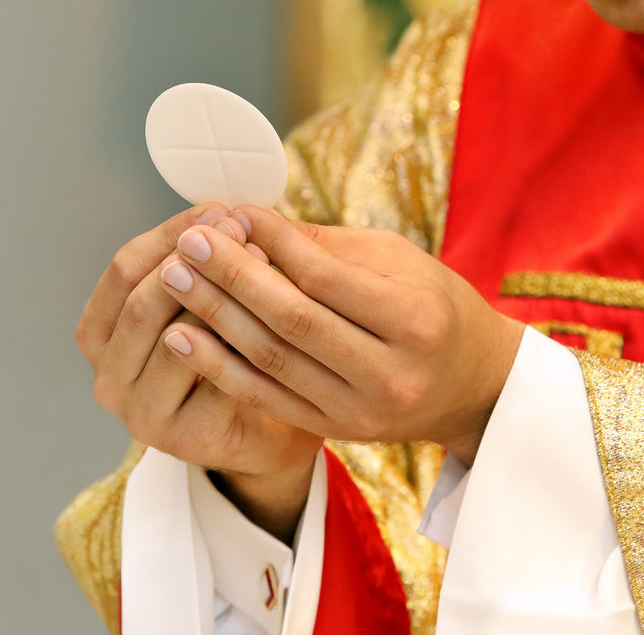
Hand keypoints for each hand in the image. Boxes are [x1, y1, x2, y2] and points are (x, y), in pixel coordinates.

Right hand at [76, 204, 321, 539]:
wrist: (269, 429)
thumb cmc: (235, 355)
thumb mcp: (207, 302)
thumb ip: (202, 264)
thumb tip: (223, 213)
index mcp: (100, 335)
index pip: (124, 270)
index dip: (171, 234)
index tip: (218, 210)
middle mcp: (108, 378)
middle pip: (142, 303)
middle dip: (197, 261)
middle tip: (242, 231)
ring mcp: (141, 414)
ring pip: (177, 341)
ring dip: (222, 297)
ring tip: (265, 263)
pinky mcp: (184, 440)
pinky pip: (214, 380)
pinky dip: (244, 342)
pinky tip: (275, 315)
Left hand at [157, 207, 524, 464]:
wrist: (471, 388)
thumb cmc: (435, 307)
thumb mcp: (401, 262)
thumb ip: (327, 247)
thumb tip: (252, 222)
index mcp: (417, 319)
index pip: (327, 277)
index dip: (273, 244)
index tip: (233, 213)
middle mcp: (390, 372)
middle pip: (293, 320)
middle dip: (232, 276)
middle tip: (188, 242)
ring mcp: (361, 410)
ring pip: (272, 360)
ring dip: (215, 317)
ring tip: (172, 277)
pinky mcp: (336, 430)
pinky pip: (266, 397)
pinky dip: (220, 366)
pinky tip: (181, 337)